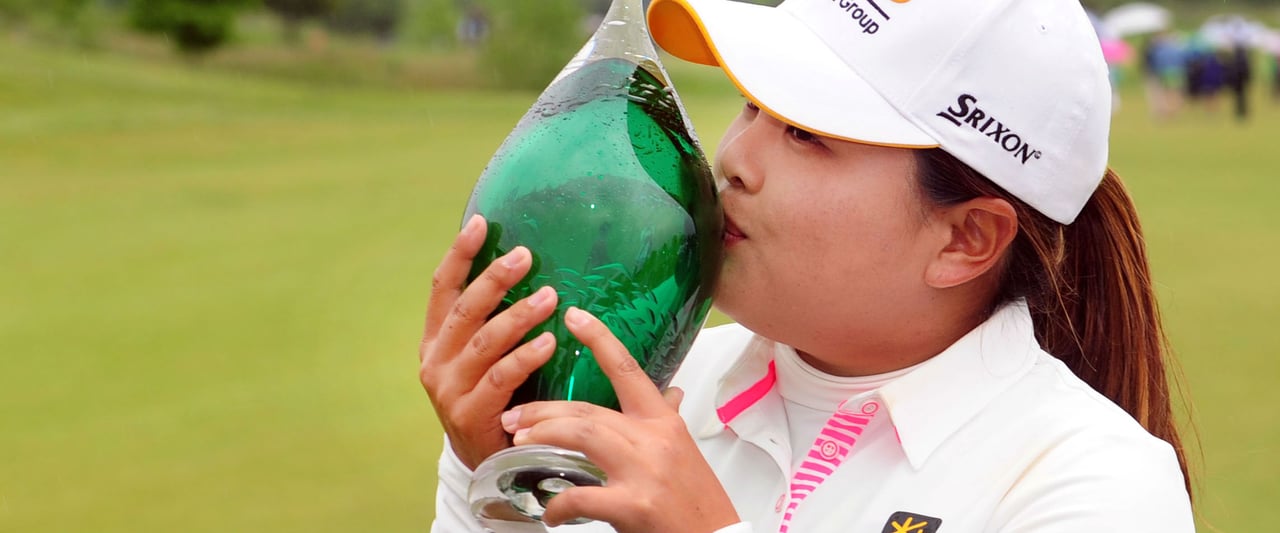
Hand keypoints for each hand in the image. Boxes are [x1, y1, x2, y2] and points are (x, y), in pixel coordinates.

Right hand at [419, 214, 559, 469]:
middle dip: (494, 279)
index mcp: (435, 340)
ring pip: (483, 342)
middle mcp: (435, 361)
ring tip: (550, 297)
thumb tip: (528, 269)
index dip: (460, 254)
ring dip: (518, 316)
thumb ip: (492, 322)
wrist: (483, 464)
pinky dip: (525, 358)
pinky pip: (500, 379)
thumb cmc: (494, 400)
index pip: (442, 288)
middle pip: (464, 310)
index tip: (480, 223)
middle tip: (525, 256)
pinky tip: (548, 342)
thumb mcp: (483, 359)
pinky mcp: (468, 414)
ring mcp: (449, 389)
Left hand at [502, 307, 739, 532]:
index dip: (600, 339)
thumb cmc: (697, 500)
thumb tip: (669, 392)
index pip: (629, 370)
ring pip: (582, 437)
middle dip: (544, 410)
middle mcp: (654, 439)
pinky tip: (550, 512)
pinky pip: (582, 496)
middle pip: (589, 409)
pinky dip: (557, 504)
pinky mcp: (634, 505)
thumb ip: (666, 419)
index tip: (574, 316)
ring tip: (517, 441)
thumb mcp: (684, 450)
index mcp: (664, 421)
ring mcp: (644, 471)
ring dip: (543, 436)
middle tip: (514, 415)